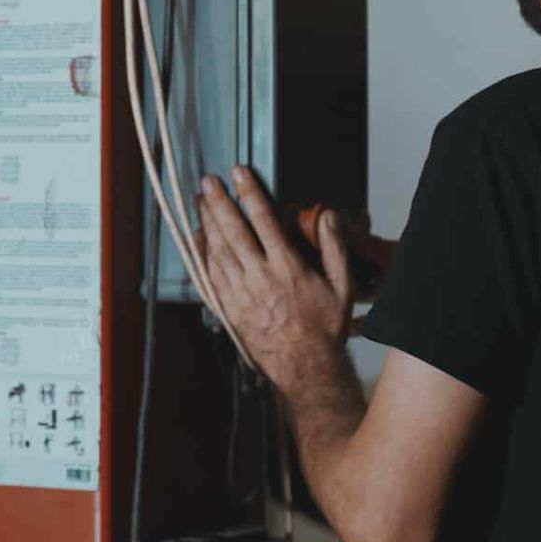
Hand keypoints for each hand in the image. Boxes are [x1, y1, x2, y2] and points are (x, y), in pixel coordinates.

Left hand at [196, 167, 352, 391]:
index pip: (263, 219)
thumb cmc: (324, 328)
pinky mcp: (230, 309)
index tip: (240, 174)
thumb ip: (335, 248)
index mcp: (287, 267)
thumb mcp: (342, 287)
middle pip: (233, 231)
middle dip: (219, 203)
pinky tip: (198, 239)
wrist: (305, 368)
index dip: (249, 192)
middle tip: (208, 182)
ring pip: (218, 250)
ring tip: (201, 202)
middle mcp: (260, 277)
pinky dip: (202, 254)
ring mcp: (242, 294)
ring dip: (208, 223)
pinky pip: (211, 275)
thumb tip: (328, 217)